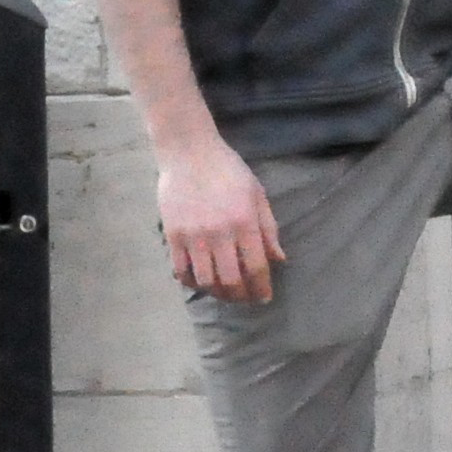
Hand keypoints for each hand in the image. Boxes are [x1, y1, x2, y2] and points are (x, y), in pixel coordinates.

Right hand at [159, 129, 285, 303]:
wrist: (189, 152)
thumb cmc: (229, 170)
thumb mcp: (257, 194)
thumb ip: (269, 229)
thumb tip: (279, 259)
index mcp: (245, 222)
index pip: (256, 267)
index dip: (261, 287)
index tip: (264, 297)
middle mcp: (220, 233)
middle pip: (231, 280)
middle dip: (241, 296)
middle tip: (245, 299)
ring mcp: (193, 236)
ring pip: (205, 280)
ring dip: (216, 292)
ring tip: (224, 292)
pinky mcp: (172, 235)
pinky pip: (181, 270)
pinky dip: (191, 282)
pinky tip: (200, 281)